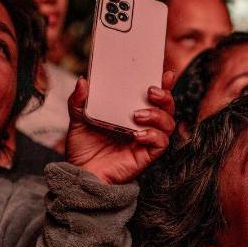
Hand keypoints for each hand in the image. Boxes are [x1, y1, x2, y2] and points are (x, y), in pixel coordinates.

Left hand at [65, 70, 175, 184]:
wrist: (81, 173)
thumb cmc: (83, 148)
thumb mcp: (78, 119)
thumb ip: (79, 101)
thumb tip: (82, 81)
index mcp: (131, 112)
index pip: (153, 97)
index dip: (164, 85)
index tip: (165, 73)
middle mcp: (143, 125)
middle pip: (167, 107)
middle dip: (165, 96)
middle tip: (150, 92)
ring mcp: (146, 140)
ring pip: (168, 123)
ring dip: (157, 115)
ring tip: (138, 115)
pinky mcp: (147, 155)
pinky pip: (161, 143)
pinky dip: (153, 135)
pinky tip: (137, 134)